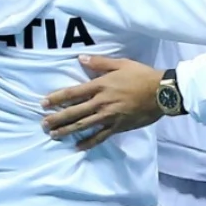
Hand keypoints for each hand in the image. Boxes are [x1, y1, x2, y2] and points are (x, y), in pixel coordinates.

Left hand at [39, 55, 165, 149]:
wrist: (162, 92)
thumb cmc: (142, 76)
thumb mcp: (121, 64)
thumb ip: (99, 63)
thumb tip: (80, 59)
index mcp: (100, 86)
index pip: (73, 93)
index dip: (56, 99)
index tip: (43, 103)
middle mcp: (102, 102)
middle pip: (74, 112)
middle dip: (57, 118)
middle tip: (43, 124)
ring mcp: (109, 116)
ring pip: (83, 125)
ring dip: (67, 131)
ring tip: (53, 135)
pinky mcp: (118, 127)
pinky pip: (100, 137)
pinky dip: (88, 142)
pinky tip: (78, 147)